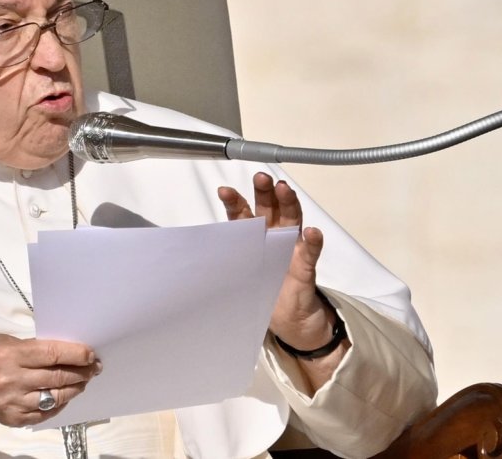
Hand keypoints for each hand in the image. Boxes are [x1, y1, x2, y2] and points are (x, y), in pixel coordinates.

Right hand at [0, 334, 100, 425]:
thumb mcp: (6, 341)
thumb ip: (35, 347)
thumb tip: (68, 351)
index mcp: (9, 355)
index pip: (52, 354)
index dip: (76, 354)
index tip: (91, 353)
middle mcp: (11, 380)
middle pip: (57, 376)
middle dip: (81, 371)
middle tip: (93, 366)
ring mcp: (12, 403)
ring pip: (55, 396)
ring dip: (75, 388)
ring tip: (83, 380)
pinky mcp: (14, 419)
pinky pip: (46, 412)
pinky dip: (60, 403)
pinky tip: (66, 394)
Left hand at [217, 172, 337, 352]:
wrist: (292, 322)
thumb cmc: (264, 293)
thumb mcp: (238, 278)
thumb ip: (223, 267)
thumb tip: (189, 263)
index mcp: (254, 238)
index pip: (244, 215)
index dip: (235, 202)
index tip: (224, 191)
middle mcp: (274, 237)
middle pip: (270, 208)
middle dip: (264, 191)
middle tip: (260, 177)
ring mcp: (292, 250)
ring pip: (292, 220)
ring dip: (289, 204)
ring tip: (284, 189)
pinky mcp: (305, 268)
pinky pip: (310, 253)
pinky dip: (312, 242)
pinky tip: (312, 232)